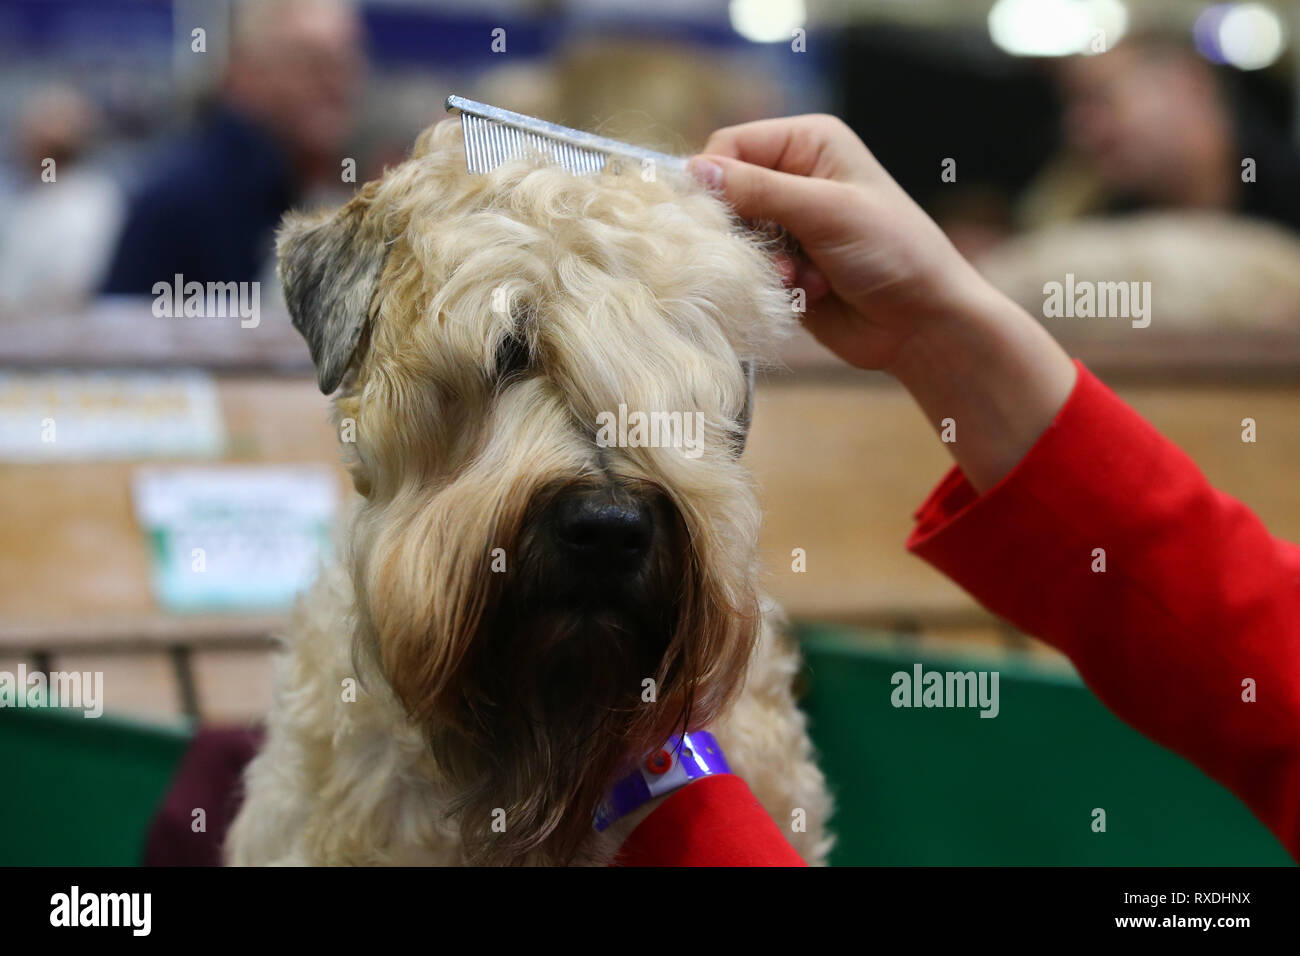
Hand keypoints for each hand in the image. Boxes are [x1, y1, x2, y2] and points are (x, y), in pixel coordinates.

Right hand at [690, 115, 1077, 491]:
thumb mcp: (826, 211)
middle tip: (771, 253)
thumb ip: (759, 190)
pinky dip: (773, 285)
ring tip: (800, 278)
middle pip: (725, 195)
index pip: (729, 147)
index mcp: (808, 143)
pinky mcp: (786, 267)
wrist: (923, 323)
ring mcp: (789, 225)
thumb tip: (693, 171)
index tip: (711, 217)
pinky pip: (750, 271)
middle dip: (742, 230)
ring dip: (762, 263)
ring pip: (734, 238)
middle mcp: (795, 177)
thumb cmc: (893, 251)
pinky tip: (810, 293)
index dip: (713, 180)